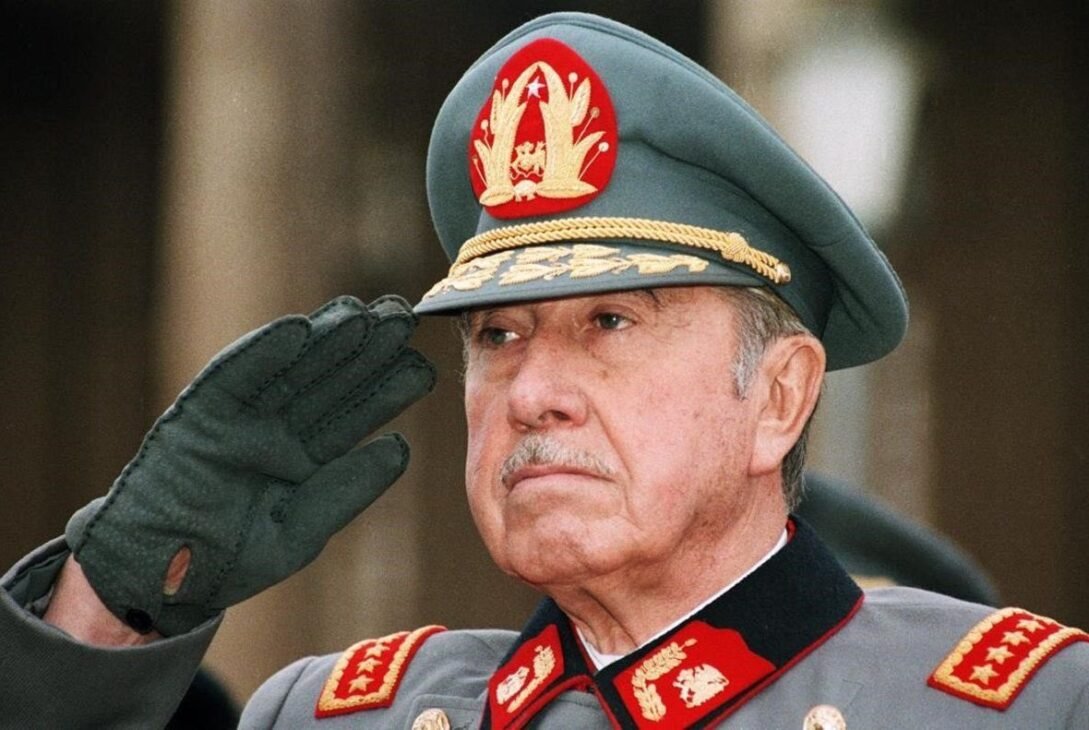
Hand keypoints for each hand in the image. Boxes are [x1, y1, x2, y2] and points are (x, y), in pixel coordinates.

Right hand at [65, 295, 434, 635]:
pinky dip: (262, 352)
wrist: (158, 582)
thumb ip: (348, 489)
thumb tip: (401, 447)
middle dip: (365, 351)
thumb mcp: (301, 531)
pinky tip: (298, 330)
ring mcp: (239, 419)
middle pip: (327, 383)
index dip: (386, 390)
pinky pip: (234, 377)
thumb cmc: (229, 563)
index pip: (351, 416)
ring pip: (289, 370)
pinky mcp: (199, 413)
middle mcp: (274, 431)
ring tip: (362, 314)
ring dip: (323, 340)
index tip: (424, 367)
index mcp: (300, 459)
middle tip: (405, 317)